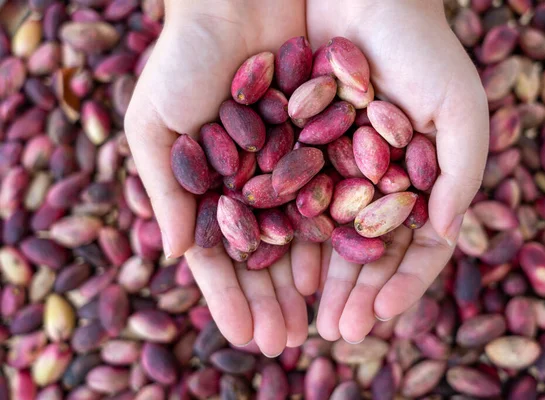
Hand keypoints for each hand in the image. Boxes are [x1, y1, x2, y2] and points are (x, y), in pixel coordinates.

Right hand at [124, 0, 320, 356]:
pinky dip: (334, 234)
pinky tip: (340, 269)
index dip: (230, 298)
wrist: (238, 0)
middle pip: (263, 257)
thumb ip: (165, 189)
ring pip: (298, 237)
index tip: (245, 337)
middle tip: (286, 343)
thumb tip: (174, 257)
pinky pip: (329, 196)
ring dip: (304, 282)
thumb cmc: (185, 59)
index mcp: (207, 188)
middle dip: (271, 301)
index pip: (219, 256)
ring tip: (316, 324)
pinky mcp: (321, 145)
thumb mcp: (155, 124)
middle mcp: (249, 185)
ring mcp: (286, 168)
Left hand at [307, 0, 488, 342]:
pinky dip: (279, 234)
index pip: (413, 247)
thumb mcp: (460, 109)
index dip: (401, 284)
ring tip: (303, 317)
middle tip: (338, 332)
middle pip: (363, 251)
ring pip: (321, 236)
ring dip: (314, 279)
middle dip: (353, 293)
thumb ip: (460, 173)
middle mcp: (370, 183)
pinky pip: (282, 200)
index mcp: (414, 181)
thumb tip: (444, 232)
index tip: (383, 316)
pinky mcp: (288, 150)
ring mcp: (329, 170)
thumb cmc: (421, 48)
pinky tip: (272, 266)